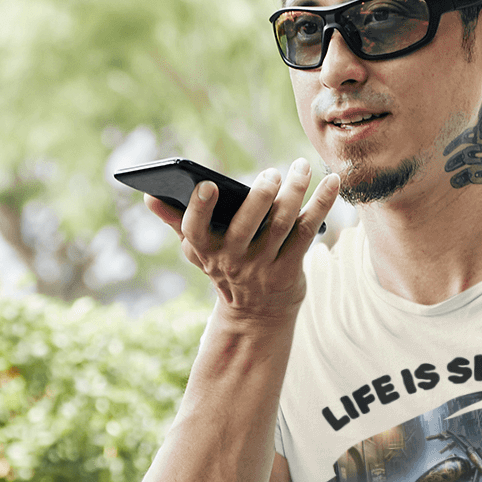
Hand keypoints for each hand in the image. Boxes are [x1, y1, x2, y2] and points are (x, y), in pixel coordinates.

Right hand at [148, 159, 338, 325]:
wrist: (256, 315)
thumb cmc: (225, 269)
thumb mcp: (199, 250)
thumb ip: (177, 221)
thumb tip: (149, 196)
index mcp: (206, 251)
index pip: (195, 231)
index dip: (199, 209)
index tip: (207, 185)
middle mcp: (234, 261)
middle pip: (247, 225)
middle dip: (260, 196)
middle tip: (272, 173)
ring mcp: (264, 267)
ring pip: (281, 225)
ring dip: (295, 192)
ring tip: (301, 166)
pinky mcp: (291, 268)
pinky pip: (308, 231)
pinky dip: (322, 204)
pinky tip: (332, 181)